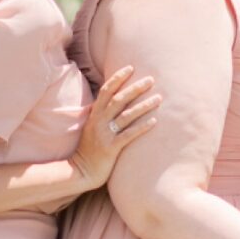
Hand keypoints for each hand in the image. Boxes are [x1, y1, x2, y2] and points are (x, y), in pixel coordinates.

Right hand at [71, 65, 162, 188]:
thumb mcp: (90, 127)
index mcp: (94, 115)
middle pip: (118, 99)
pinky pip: (129, 135)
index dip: (118, 78)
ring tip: (159, 98)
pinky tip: (155, 121)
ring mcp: (105, 135)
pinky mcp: (111, 148)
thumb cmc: (88, 149)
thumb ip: (99, 113)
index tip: (131, 67)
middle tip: (151, 79)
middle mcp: (99, 122)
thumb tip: (108, 99)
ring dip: (144, 105)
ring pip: (126, 115)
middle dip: (135, 88)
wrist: (80, 171)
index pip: (106, 91)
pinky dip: (142, 127)